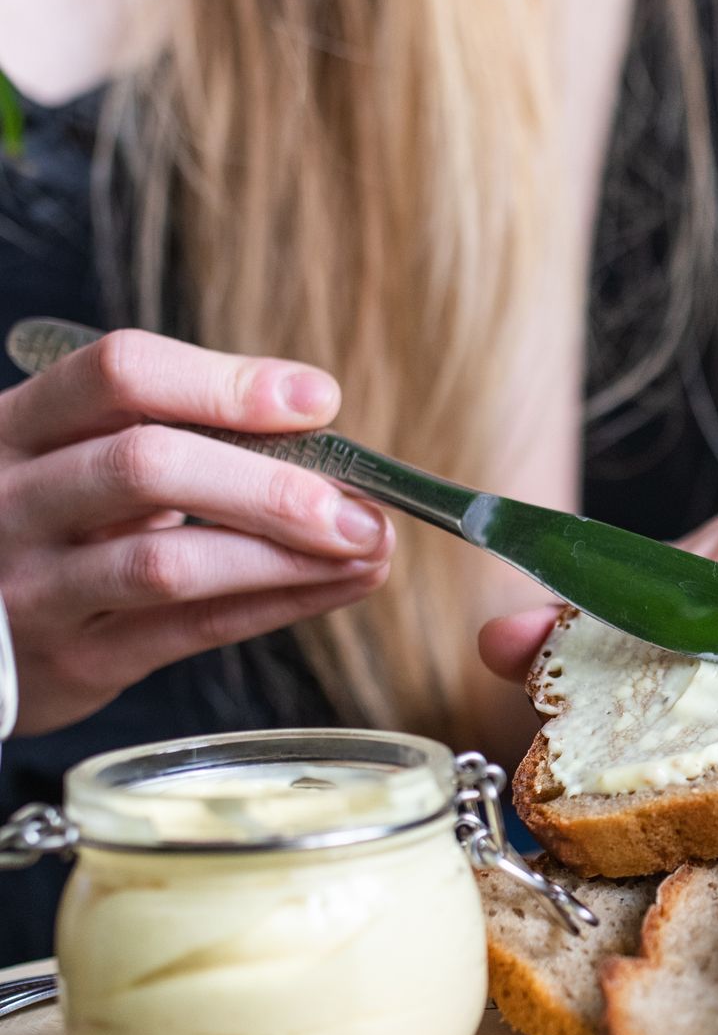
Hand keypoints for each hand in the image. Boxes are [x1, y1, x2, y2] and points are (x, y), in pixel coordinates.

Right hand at [0, 330, 393, 733]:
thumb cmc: (43, 525)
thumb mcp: (69, 458)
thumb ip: (163, 436)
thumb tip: (311, 427)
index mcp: (19, 425)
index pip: (120, 374)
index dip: (226, 382)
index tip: (317, 399)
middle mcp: (15, 499)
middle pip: (147, 467)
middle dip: (269, 483)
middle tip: (360, 500)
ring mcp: (38, 586)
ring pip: (170, 564)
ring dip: (285, 554)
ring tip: (366, 546)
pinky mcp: (75, 660)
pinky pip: (189, 630)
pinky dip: (277, 604)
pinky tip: (338, 585)